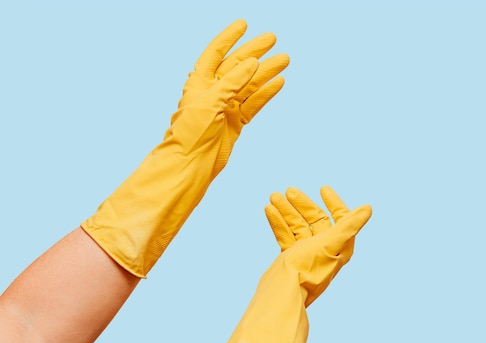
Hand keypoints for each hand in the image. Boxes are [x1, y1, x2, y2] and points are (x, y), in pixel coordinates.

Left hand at [169, 19, 289, 177]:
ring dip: (266, 72)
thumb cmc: (191, 133)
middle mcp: (213, 91)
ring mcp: (225, 107)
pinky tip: (278, 82)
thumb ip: (232, 81)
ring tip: (284, 59)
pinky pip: (254, 103)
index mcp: (200, 82)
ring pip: (250, 85)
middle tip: (273, 38)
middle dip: (255, 51)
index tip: (244, 24)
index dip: (229, 38)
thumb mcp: (210, 102)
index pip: (216, 53)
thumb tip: (253, 62)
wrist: (191, 165)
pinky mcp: (235, 122)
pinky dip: (266, 93)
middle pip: (237, 66)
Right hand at [264, 186, 371, 305]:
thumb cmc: (309, 269)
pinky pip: (286, 235)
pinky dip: (279, 222)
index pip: (341, 219)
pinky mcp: (291, 259)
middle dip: (302, 204)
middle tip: (288, 191)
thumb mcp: (330, 243)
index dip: (334, 203)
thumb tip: (368, 209)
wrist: (283, 294)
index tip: (323, 189)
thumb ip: (349, 225)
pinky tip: (269, 210)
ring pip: (298, 226)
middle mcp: (325, 250)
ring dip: (286, 210)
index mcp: (339, 246)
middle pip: (316, 220)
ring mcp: (307, 254)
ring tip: (273, 196)